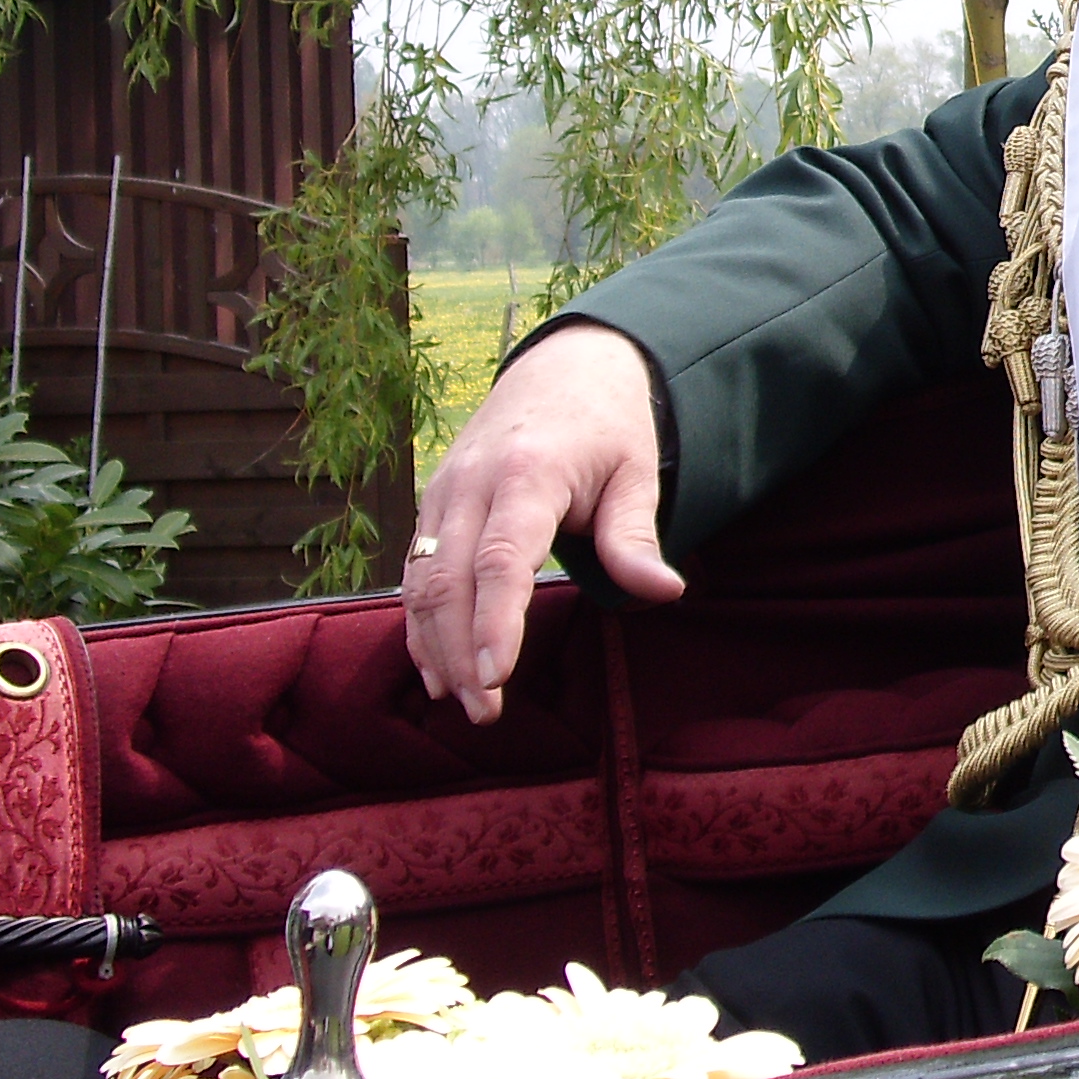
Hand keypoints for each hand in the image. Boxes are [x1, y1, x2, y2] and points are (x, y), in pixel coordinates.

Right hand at [404, 321, 681, 723]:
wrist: (566, 366)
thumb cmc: (609, 425)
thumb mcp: (637, 471)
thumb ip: (636, 535)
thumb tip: (664, 592)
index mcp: (527, 473)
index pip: (500, 559)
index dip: (493, 622)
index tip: (494, 678)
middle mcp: (471, 482)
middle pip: (447, 579)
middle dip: (458, 651)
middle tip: (484, 712)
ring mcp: (443, 492)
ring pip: (420, 579)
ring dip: (434, 645)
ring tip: (461, 702)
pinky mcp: (433, 504)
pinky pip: (415, 570)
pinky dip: (420, 621)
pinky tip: (436, 667)